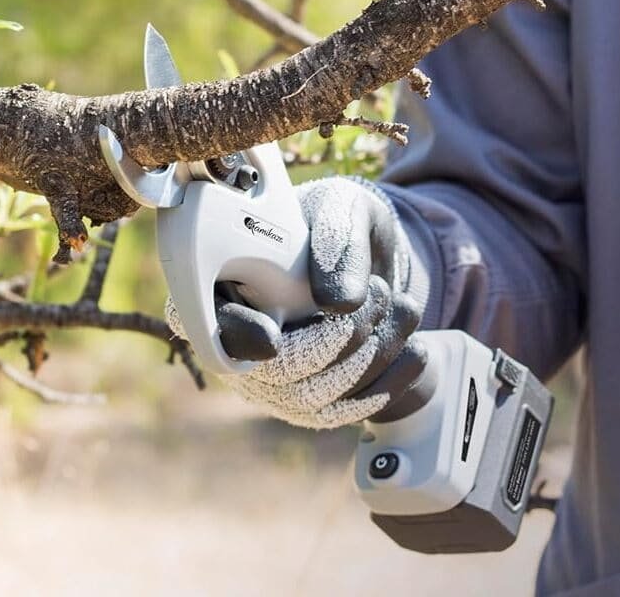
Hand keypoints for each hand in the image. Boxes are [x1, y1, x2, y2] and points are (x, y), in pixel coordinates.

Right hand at [167, 177, 426, 428]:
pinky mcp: (313, 401)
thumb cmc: (341, 222)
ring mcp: (274, 379)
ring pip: (313, 399)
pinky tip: (416, 347)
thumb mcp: (344, 207)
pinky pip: (344, 412)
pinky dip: (389, 382)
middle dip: (337, 341)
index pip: (203, 320)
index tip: (271, 338)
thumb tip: (340, 301)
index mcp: (225, 280)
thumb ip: (338, 239)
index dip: (236, 335)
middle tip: (382, 293)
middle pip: (273, 372)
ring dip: (372, 357)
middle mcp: (240, 337)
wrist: (372, 255)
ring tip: (407, 306)